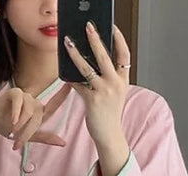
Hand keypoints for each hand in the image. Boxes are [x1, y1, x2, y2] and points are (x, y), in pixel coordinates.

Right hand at [0, 87, 69, 150]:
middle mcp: (33, 103)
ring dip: (21, 124)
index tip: (69, 86)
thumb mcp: (28, 136)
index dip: (61, 96)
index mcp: (38, 112)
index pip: (52, 106)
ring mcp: (24, 97)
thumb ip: (45, 138)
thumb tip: (63, 142)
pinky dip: (17, 112)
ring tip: (12, 131)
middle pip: (37, 116)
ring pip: (29, 110)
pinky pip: (19, 101)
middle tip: (18, 142)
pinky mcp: (14, 93)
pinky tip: (13, 121)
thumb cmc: (8, 126)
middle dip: (28, 131)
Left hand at [64, 23, 130, 146]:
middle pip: (105, 56)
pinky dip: (70, 78)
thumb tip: (91, 61)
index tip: (112, 27)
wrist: (109, 136)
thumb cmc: (109, 114)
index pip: (124, 55)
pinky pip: (78, 85)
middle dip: (95, 39)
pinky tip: (64, 72)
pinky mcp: (92, 101)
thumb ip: (107, 77)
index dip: (119, 39)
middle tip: (88, 27)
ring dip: (76, 54)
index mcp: (123, 80)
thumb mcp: (115, 93)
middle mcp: (115, 84)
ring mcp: (104, 92)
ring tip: (68, 43)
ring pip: (87, 68)